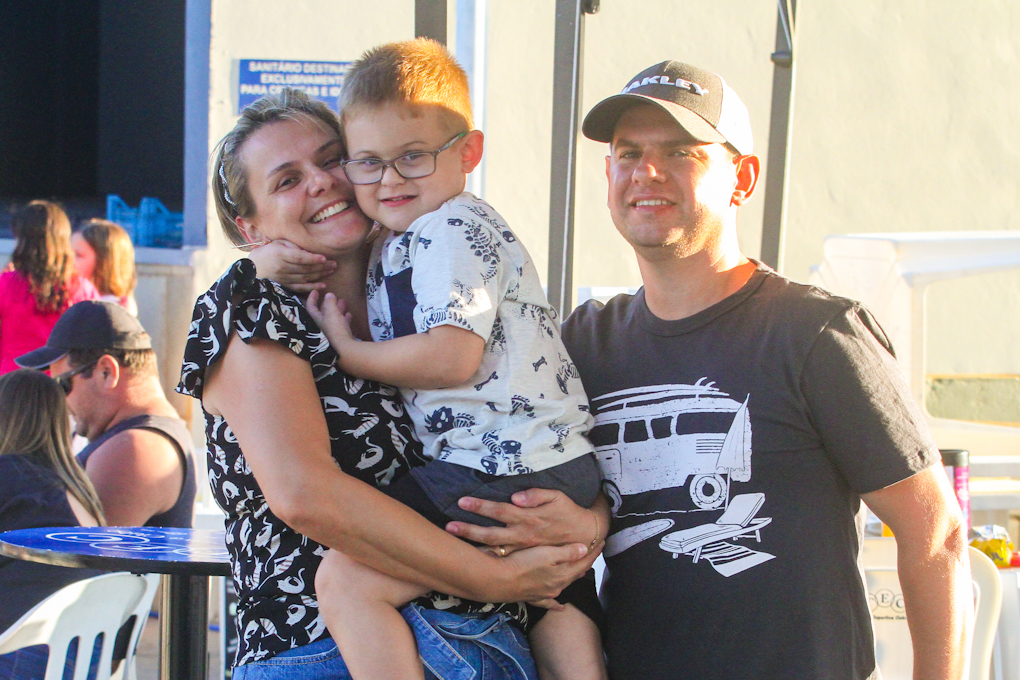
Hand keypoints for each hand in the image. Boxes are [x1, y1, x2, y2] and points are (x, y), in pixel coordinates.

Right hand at [249, 239, 335, 291]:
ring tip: (331, 270)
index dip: (312, 258)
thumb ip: (292, 245)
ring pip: (305, 278)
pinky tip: (323, 286)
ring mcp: (283, 279)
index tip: (324, 258)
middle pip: (305, 268)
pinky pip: (300, 288)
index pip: (299, 257)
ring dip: (320, 275)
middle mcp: (282, 268)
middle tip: (334, 264)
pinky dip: (312, 287)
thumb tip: (308, 250)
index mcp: (280, 254)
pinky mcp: (284, 286)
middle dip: (321, 267)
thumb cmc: (267, 252)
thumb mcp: (278, 243)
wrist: (251, 269)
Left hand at [306, 291, 355, 346]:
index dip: (312, 298)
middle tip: (332, 295)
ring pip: (333, 317)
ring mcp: (331, 331)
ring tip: (343, 301)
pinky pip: (341, 324)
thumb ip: (330, 302)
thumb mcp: (332, 312)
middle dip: (328, 302)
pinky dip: (344, 318)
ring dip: (337, 308)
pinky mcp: (340, 335)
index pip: (311, 307)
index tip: (315, 291)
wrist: (344, 347)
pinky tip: (349, 314)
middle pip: (323, 311)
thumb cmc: (335, 328)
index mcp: (317, 319)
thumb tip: (329, 294)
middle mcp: (322, 325)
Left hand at [447, 489, 606, 555]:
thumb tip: (516, 497)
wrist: (583, 536)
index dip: (481, 507)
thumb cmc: (567, 512)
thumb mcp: (557, 497)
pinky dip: (487, 560)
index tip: (462, 501)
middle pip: (491, 534)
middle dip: (469, 530)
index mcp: (528, 519)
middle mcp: (522, 535)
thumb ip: (536, 495)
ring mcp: (522, 549)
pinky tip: (471, 560)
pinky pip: (503, 560)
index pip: (499, 511)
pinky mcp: (525, 557)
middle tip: (449, 526)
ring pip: (494, 550)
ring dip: (474, 546)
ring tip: (453, 541)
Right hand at [490, 541, 601, 607]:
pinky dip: (556, 605)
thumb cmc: (523, 563)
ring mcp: (546, 594)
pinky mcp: (534, 598)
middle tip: (593, 551)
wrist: (499, 581)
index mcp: (563, 573)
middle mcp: (558, 586)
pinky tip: (560, 608)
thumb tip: (585, 549)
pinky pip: (549, 602)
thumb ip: (567, 552)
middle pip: (576, 572)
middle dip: (586, 561)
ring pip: (565, 584)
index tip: (602, 541)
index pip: (584, 560)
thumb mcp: (547, 553)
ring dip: (573, 577)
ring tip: (581, 571)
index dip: (594, 551)